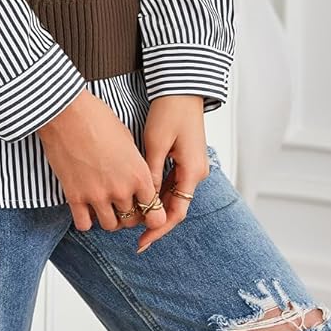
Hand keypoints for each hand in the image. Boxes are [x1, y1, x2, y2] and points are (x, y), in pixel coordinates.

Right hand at [36, 90, 165, 234]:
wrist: (67, 112)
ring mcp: (97, 195)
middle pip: (131, 221)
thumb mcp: (127, 140)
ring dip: (108, 218)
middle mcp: (121, 189)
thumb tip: (135, 179)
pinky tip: (85, 207)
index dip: (151, 213)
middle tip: (122, 205)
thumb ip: (135, 166)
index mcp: (139, 174)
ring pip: (110, 226)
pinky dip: (86, 220)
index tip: (144, 207)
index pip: (156, 214)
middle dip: (129, 215)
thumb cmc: (98, 118)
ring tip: (103, 205)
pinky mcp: (74, 196)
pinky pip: (84, 224)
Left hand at [136, 95, 209, 252]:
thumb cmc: (170, 112)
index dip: (158, 230)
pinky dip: (159, 192)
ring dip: (156, 206)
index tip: (142, 242)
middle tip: (134, 235)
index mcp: (192, 172)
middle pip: (176, 206)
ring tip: (134, 218)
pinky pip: (173, 182)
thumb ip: (152, 174)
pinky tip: (142, 196)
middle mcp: (196, 173)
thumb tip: (145, 201)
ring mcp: (192, 165)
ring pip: (173, 195)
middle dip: (155, 221)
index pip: (176, 213)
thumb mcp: (156, 144)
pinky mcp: (186, 157)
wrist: (182, 87)